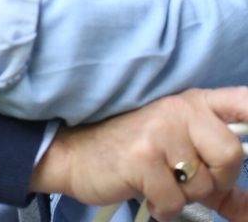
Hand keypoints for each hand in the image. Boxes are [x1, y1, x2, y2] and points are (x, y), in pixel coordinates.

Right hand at [31, 87, 247, 219]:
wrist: (77, 154)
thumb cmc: (132, 155)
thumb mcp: (178, 159)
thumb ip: (218, 183)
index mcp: (192, 103)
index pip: (242, 101)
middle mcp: (179, 109)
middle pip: (232, 153)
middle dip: (217, 180)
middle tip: (188, 180)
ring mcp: (160, 130)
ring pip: (203, 184)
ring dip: (184, 197)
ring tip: (159, 183)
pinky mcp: (143, 156)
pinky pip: (175, 201)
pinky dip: (162, 208)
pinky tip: (145, 192)